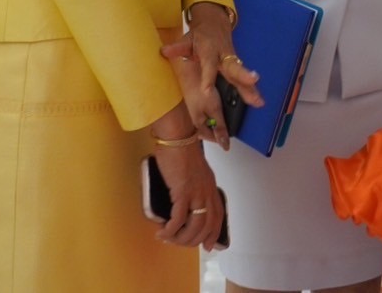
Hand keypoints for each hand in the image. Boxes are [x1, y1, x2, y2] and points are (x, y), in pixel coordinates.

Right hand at [149, 106, 225, 250]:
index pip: (218, 215)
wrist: (177, 137)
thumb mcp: (193, 171)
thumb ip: (192, 185)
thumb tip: (182, 200)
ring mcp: (196, 192)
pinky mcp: (182, 192)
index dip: (213, 233)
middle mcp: (207, 191)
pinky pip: (178, 219)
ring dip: (181, 238)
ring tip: (168, 239)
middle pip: (207, 225)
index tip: (207, 245)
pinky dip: (171, 230)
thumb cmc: (181, 150)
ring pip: (194, 226)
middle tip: (180, 244)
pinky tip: (163, 232)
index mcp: (210, 186)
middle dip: (194, 241)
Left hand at [160, 5, 263, 149]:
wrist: (215, 22)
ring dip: (250, 88)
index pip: (209, 64)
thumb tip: (163, 51)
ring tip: (259, 102)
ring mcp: (231, 60)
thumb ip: (177, 47)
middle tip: (253, 81)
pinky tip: (258, 101)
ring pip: (241, 75)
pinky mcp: (236, 64)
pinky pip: (243, 78)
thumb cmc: (199, 34)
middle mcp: (223, 55)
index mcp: (210, 50)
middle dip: (243, 76)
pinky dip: (251, 89)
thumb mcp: (187, 38)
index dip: (208, 77)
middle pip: (234, 67)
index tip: (206, 91)